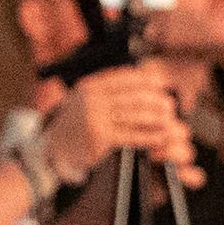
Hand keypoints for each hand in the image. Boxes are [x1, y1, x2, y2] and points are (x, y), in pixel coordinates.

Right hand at [53, 67, 195, 183]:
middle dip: (155, 100)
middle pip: (133, 96)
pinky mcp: (101, 137)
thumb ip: (106, 89)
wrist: (54, 146)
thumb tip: (140, 80)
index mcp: (91, 86)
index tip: (161, 83)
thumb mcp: (84, 98)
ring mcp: (96, 118)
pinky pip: (131, 135)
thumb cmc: (75, 122)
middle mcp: (93, 99)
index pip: (124, 77)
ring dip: (156, 118)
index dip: (146, 80)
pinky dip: (148, 136)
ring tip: (168, 120)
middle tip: (169, 104)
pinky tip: (159, 137)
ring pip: (135, 115)